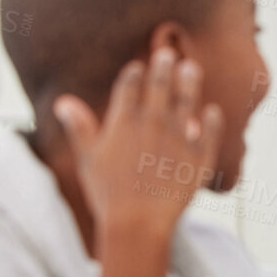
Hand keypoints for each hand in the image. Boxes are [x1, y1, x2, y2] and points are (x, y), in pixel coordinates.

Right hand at [53, 48, 224, 242]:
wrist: (139, 224)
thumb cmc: (108, 194)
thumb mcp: (88, 159)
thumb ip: (79, 127)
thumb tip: (64, 101)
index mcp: (123, 121)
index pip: (129, 87)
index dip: (134, 75)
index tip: (138, 67)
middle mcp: (153, 123)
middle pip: (159, 87)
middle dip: (163, 67)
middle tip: (168, 52)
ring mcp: (179, 138)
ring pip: (186, 102)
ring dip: (189, 83)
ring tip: (191, 67)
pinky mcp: (200, 157)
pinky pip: (210, 134)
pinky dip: (212, 121)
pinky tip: (212, 111)